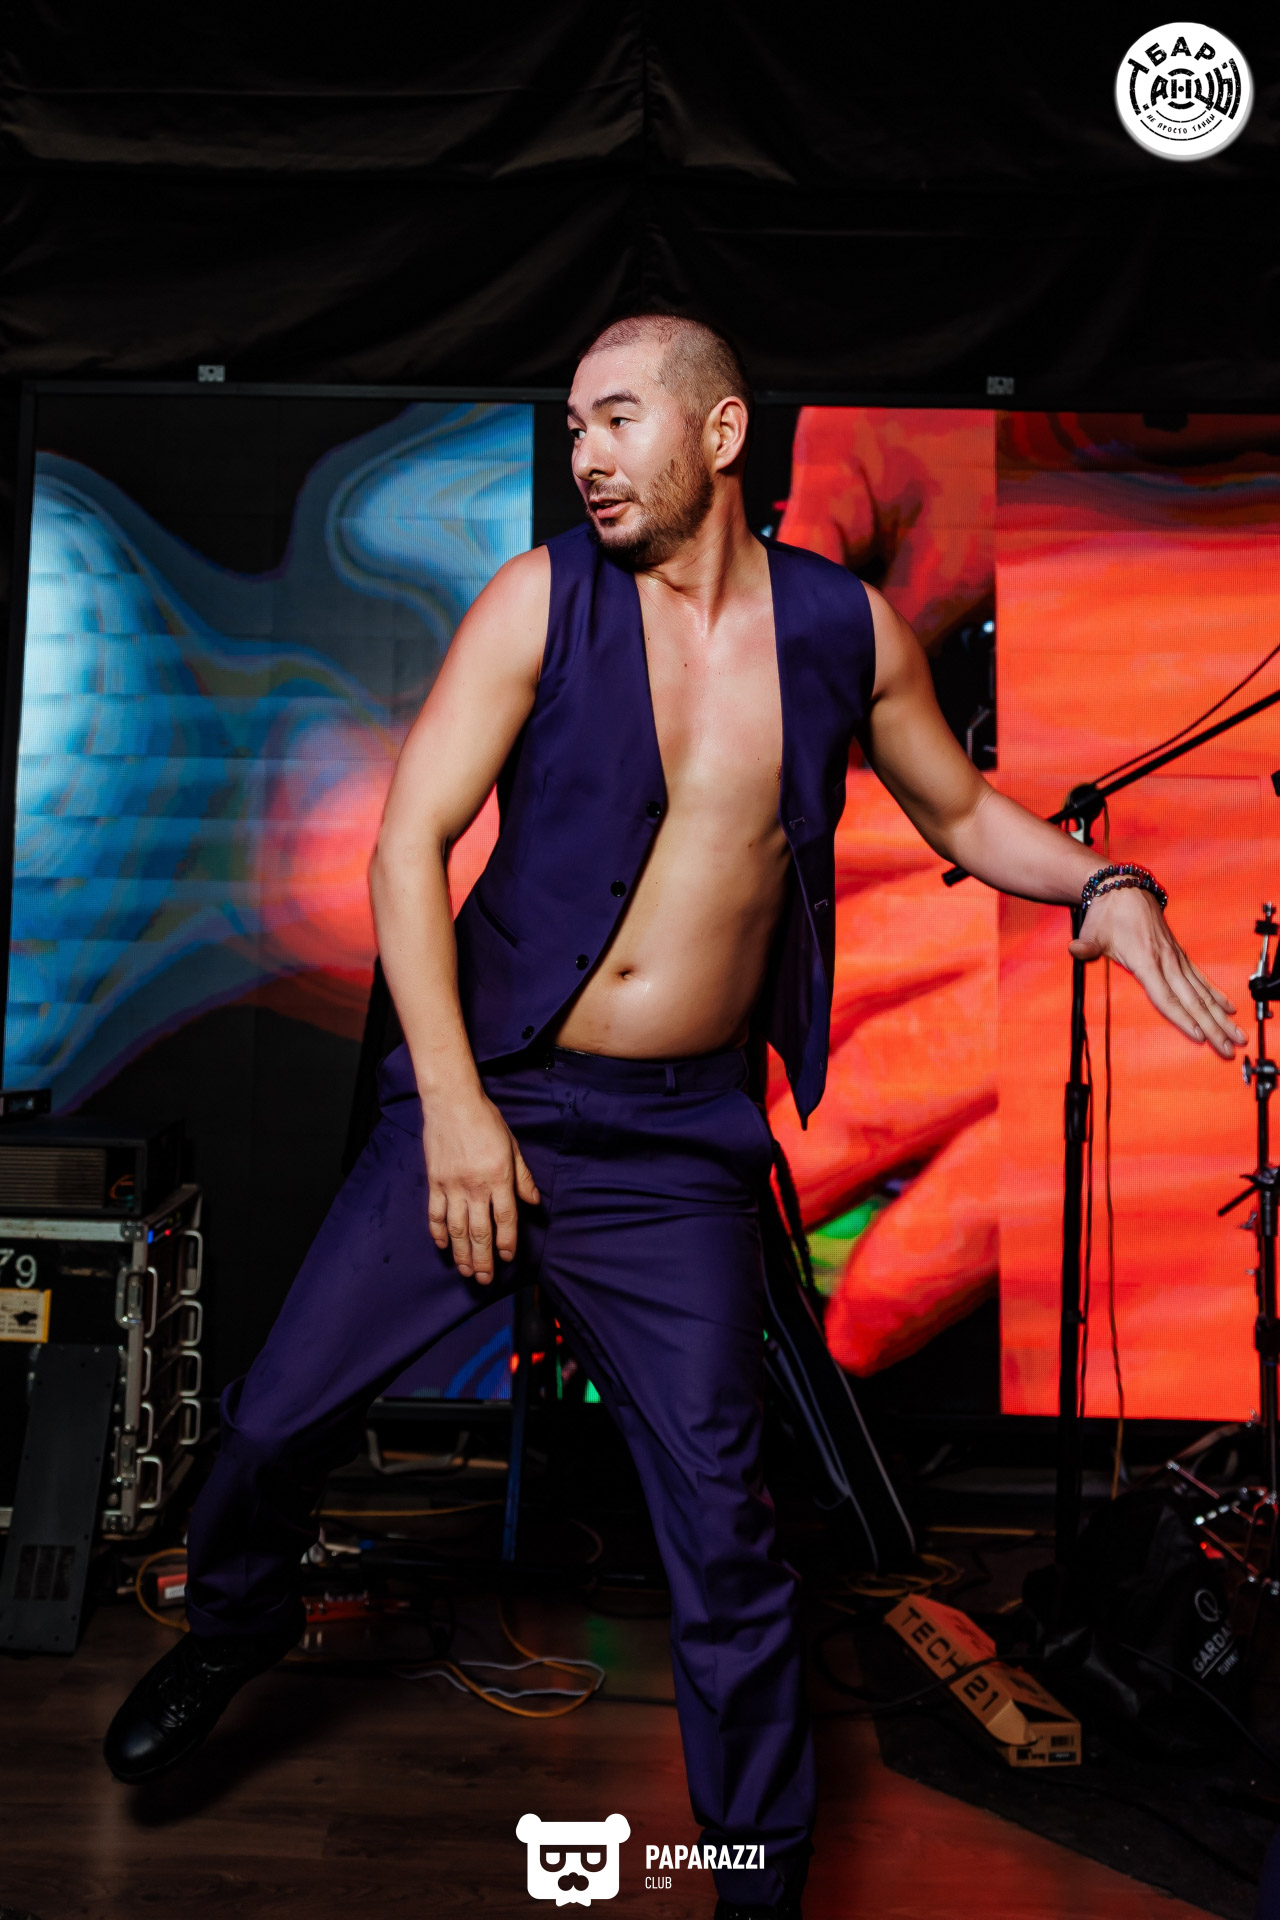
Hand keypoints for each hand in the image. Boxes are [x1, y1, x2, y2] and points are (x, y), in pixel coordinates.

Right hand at [423, 1089, 539, 1282]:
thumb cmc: (486, 1120)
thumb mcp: (512, 1146)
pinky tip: (443, 1246)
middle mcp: (474, 1185)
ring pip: (457, 1229)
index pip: (505, 1218)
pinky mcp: (434, 1181)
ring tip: (467, 1271)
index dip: (507, 1241)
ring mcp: (451, 1185)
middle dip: (484, 1259)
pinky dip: (438, 1232)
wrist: (452, 1102)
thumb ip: (522, 1177)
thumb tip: (533, 1202)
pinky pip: (435, 1213)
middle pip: (479, 1231)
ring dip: (462, 1253)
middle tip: (486, 1279)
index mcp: (498, 1177)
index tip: (508, 1257)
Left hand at [1068, 887, 1244, 1058]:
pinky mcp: (1179, 954)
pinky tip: (1228, 1008)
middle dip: (1212, 1026)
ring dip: (1220, 1016)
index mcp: (1146, 960)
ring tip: (1236, 1035)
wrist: (1124, 889)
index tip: (1198, 1035)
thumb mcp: (1094, 932)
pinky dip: (1216, 994)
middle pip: (1192, 1000)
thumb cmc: (1108, 913)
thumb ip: (1087, 947)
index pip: (1166, 997)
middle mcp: (1166, 961)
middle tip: (1229, 1047)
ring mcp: (1175, 958)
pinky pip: (1201, 978)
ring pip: (1202, 992)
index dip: (1182, 1017)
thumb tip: (1075, 950)